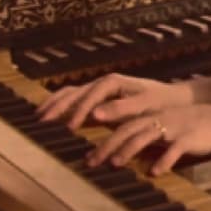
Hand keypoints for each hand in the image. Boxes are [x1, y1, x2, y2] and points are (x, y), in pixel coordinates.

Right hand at [37, 73, 192, 131]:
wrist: (171, 98)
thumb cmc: (160, 102)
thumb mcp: (145, 105)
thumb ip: (122, 109)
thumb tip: (95, 115)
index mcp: (113, 82)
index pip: (90, 95)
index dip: (78, 111)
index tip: (69, 127)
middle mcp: (103, 83)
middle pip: (74, 92)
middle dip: (58, 106)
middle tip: (41, 123)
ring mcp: (99, 89)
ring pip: (70, 94)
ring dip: (55, 105)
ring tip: (39, 118)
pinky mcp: (99, 98)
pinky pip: (74, 99)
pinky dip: (61, 105)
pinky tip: (51, 116)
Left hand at [85, 103, 210, 174]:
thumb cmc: (195, 128)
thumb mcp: (169, 128)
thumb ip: (149, 138)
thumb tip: (126, 153)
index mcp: (154, 117)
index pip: (123, 127)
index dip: (104, 140)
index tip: (88, 156)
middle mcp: (161, 120)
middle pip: (128, 131)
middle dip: (107, 146)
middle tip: (91, 162)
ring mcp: (174, 128)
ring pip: (146, 137)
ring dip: (129, 150)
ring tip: (115, 163)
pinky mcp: (189, 138)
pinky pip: (174, 150)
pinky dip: (164, 160)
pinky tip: (155, 172)